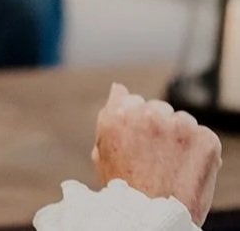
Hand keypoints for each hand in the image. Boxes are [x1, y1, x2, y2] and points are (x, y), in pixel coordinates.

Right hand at [93, 83, 222, 224]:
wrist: (154, 221)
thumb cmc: (125, 190)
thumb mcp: (102, 151)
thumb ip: (109, 116)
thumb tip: (119, 88)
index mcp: (118, 113)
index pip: (131, 99)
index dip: (135, 122)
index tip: (139, 142)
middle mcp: (147, 113)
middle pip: (157, 108)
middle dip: (158, 127)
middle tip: (157, 158)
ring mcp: (178, 125)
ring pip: (181, 120)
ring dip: (179, 137)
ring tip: (173, 166)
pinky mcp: (205, 139)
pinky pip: (204, 135)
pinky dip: (200, 150)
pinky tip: (189, 169)